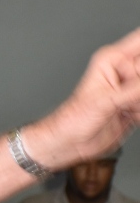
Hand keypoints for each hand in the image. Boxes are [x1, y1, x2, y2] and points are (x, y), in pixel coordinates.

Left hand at [30, 28, 139, 168]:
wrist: (69, 142)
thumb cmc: (73, 118)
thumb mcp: (107, 101)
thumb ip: (135, 90)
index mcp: (112, 60)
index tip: (136, 75)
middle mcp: (123, 72)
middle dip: (139, 88)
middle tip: (130, 100)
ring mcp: (131, 89)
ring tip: (129, 109)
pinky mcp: (136, 104)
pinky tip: (131, 117)